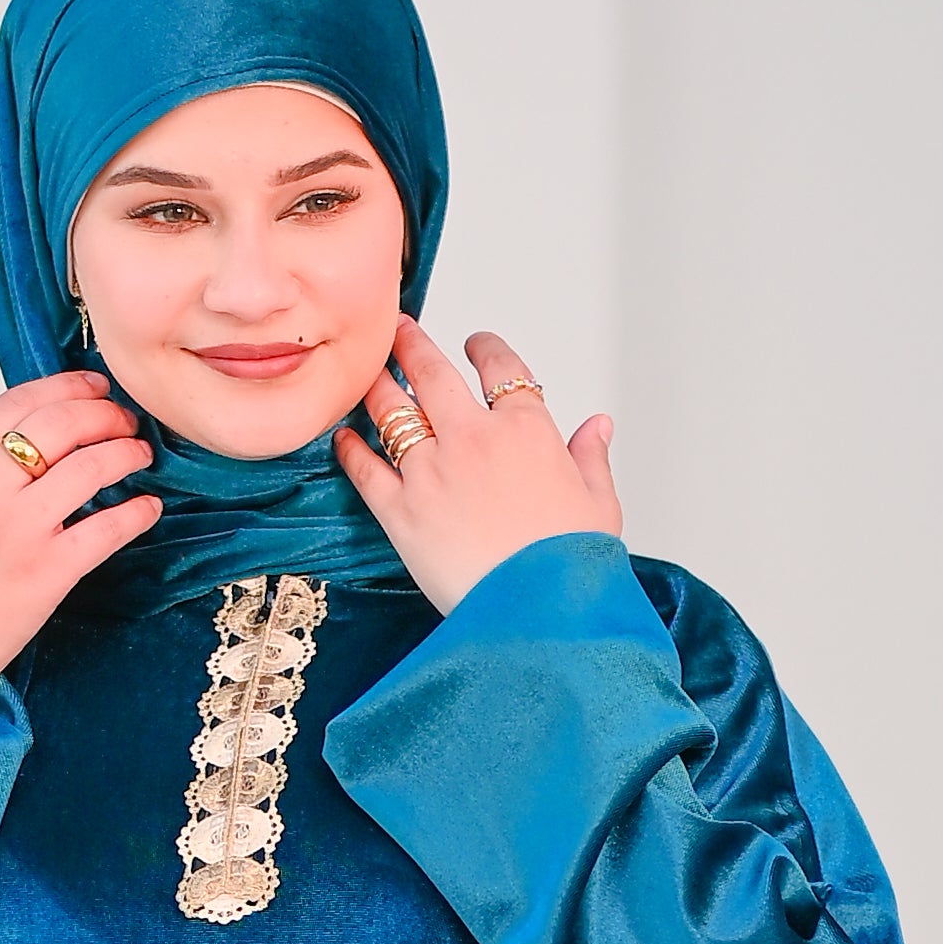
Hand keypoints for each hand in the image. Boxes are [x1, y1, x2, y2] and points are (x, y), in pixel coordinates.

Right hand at [0, 373, 153, 712]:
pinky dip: (137, 512)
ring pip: (90, 466)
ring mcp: (16, 529)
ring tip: (140, 455)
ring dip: (126, 453)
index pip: (19, 402)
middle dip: (104, 413)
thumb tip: (34, 435)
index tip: (95, 386)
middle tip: (126, 421)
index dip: (67, 386)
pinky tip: (148, 507)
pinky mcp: (47, 571)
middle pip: (61, 423)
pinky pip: (107, 528)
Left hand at [331, 319, 619, 614]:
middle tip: (400, 331)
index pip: (501, 367)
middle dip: (412, 344)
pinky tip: (344, 437)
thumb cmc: (572, 564)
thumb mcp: (599, 503)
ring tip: (367, 371)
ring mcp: (431, 472)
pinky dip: (351, 449)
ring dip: (376, 384)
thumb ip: (591, 457)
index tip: (476, 343)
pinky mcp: (400, 511)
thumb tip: (597, 426)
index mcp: (526, 430)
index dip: (486, 347)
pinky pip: (366, 469)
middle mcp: (473, 439)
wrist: (540, 612)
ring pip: (392, 410)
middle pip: (432, 372)